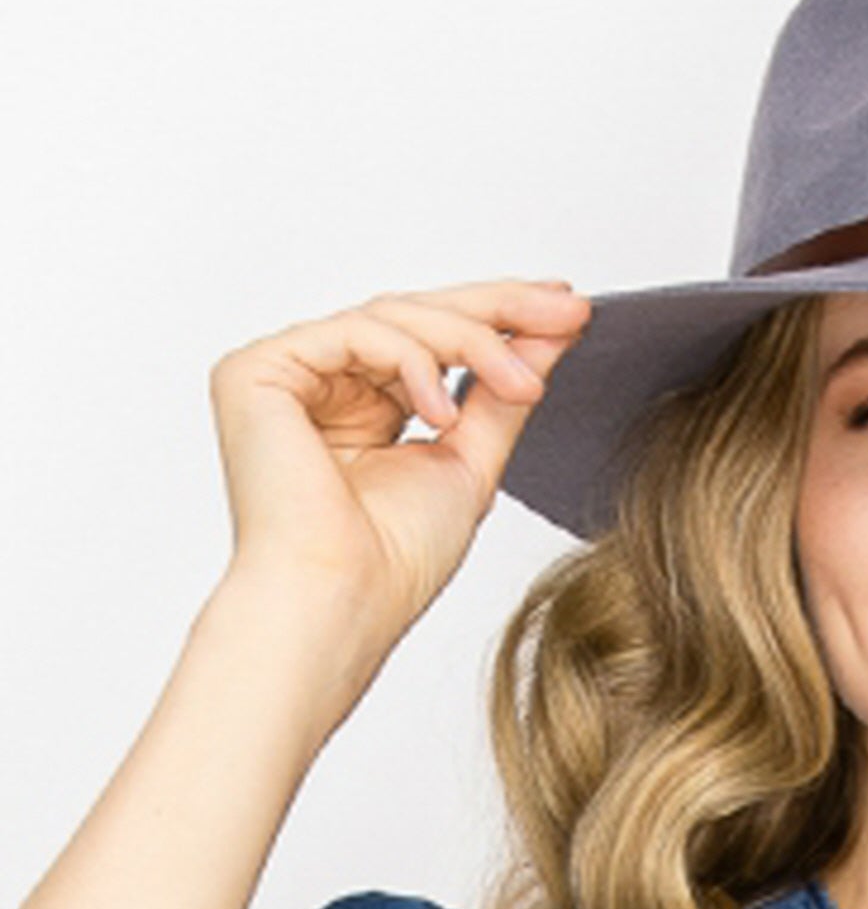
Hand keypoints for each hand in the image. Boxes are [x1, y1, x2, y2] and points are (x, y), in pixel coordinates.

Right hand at [206, 277, 591, 652]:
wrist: (344, 601)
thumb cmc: (395, 559)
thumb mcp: (472, 458)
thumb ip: (502, 394)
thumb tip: (551, 337)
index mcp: (364, 407)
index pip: (435, 340)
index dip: (502, 319)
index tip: (570, 311)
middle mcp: (322, 385)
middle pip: (415, 314)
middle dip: (500, 308)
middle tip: (567, 308)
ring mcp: (287, 376)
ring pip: (393, 317)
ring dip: (472, 342)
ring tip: (524, 385)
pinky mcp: (256, 371)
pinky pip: (352, 333)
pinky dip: (411, 362)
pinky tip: (443, 412)